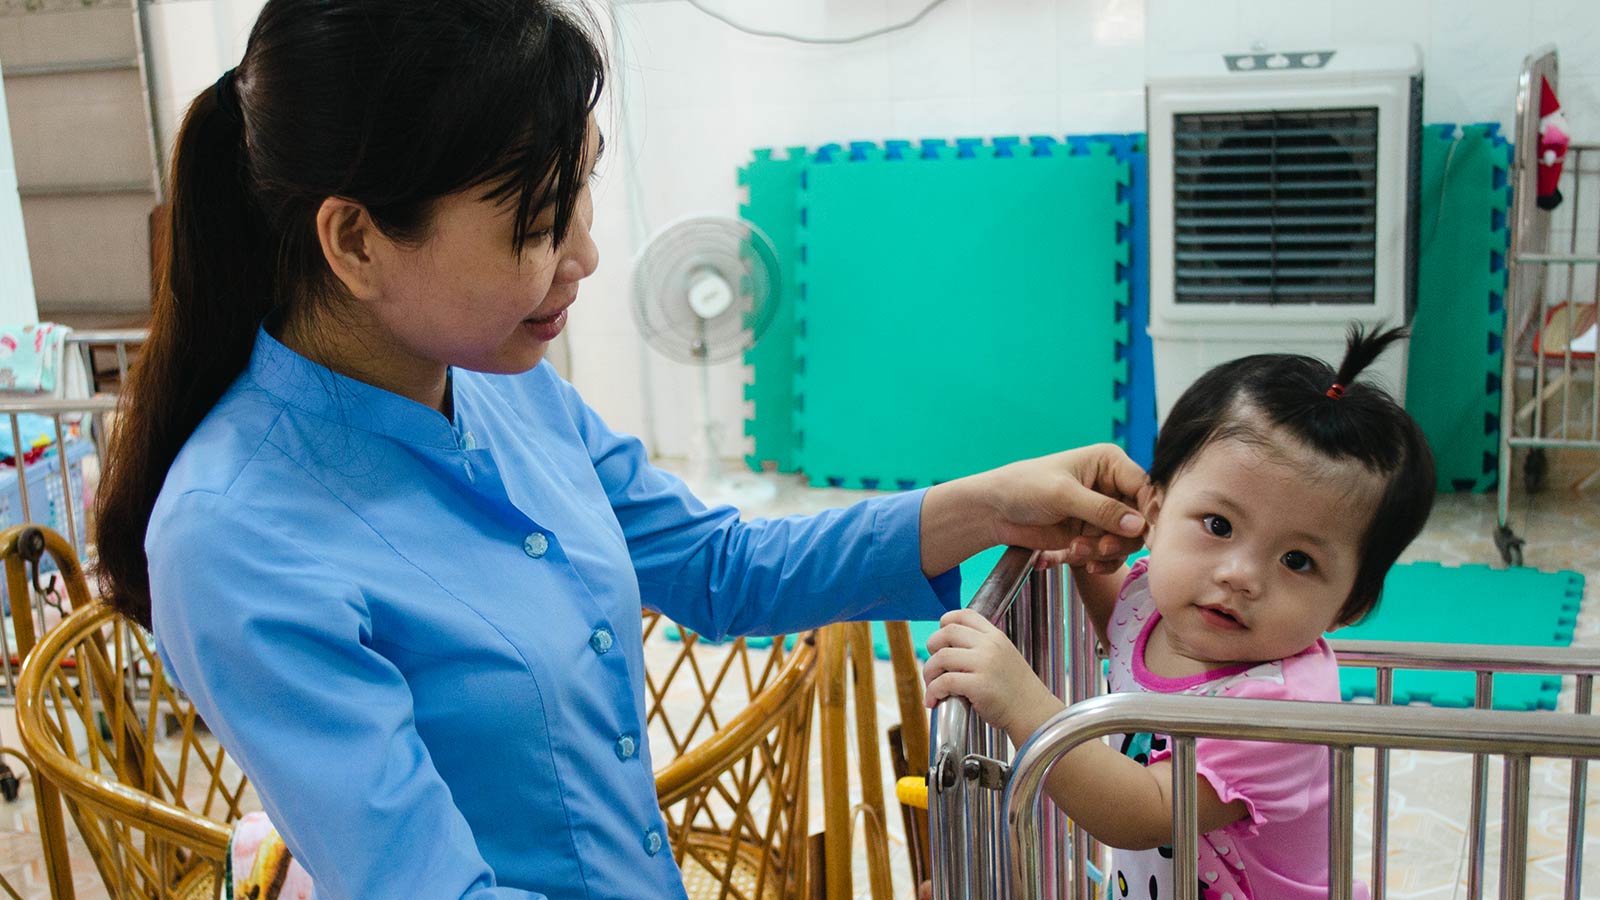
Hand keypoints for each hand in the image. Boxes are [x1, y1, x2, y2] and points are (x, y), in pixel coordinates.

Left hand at [920, 444, 1150, 576]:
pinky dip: (1095, 561)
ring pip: (1126, 541)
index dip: (1149, 512)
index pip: (1145, 487)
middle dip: (1121, 538)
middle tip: (1101, 547)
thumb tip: (1140, 524)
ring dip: (1104, 552)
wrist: (994, 512)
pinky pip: (1108, 554)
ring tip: (1076, 551)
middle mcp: (1112, 487)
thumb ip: (1102, 510)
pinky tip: (1075, 558)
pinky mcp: (1091, 535)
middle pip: (1141, 519)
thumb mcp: (1063, 495)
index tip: (1144, 535)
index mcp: (1109, 463)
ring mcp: (1102, 513)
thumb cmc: (1024, 487)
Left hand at [923, 608, 1063, 742]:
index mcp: (996, 636)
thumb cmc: (1016, 691)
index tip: (940, 640)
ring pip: (941, 657)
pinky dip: (933, 691)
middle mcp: (990, 646)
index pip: (964, 615)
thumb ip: (982, 648)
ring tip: (932, 686)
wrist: (1033, 713)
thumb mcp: (1004, 657)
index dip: (945, 623)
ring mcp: (985, 664)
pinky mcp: (979, 685)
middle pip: (947, 632)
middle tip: (934, 666)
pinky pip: (944, 681)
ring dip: (929, 672)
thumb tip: (947, 648)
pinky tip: (934, 700)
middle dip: (932, 647)